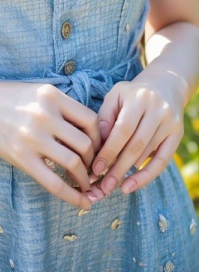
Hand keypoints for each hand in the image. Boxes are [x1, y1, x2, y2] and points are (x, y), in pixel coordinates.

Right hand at [0, 77, 103, 209]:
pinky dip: (72, 195)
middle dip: (95, 161)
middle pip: (86, 144)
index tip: (99, 149)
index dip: (100, 139)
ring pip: (73, 163)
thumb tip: (91, 133)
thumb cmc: (9, 97)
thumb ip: (62, 108)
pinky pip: (53, 182)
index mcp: (51, 96)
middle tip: (94, 170)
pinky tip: (81, 202)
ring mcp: (32, 137)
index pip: (90, 121)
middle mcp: (44, 114)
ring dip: (85, 179)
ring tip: (87, 185)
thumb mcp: (38, 91)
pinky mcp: (21, 157)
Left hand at [86, 73, 183, 200]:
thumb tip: (98, 143)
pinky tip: (130, 186)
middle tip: (101, 185)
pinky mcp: (177, 135)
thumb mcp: (115, 96)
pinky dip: (146, 176)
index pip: (123, 130)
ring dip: (127, 173)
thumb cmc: (132, 94)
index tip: (95, 169)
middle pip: (136, 145)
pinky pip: (162, 161)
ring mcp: (170, 123)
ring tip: (109, 185)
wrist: (165, 86)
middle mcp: (158, 110)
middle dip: (117, 167)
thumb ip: (105, 117)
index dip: (109, 151)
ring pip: (147, 154)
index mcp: (139, 98)